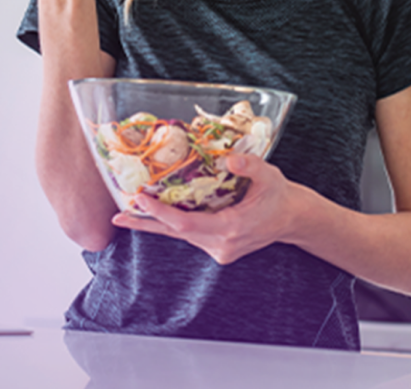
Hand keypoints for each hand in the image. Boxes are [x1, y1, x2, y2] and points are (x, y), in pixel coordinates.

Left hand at [111, 153, 297, 264]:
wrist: (293, 219)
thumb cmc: (280, 196)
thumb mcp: (270, 176)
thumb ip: (250, 166)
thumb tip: (228, 159)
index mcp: (232, 229)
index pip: (187, 224)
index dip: (161, 213)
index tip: (141, 200)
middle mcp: (221, 245)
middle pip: (176, 233)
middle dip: (146, 223)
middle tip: (117, 216)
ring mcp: (219, 249)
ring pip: (180, 235)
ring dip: (154, 224)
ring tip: (126, 214)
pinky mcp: (217, 246)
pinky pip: (188, 234)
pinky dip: (169, 224)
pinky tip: (152, 215)